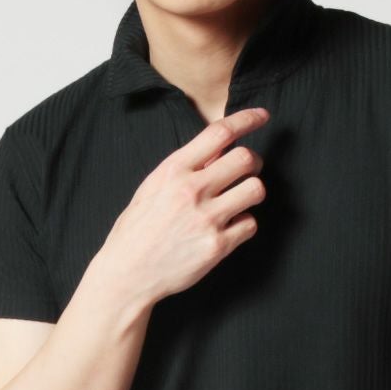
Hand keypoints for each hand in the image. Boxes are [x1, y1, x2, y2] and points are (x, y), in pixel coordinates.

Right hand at [98, 106, 269, 305]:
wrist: (127, 273)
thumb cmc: (137, 229)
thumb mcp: (153, 187)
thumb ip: (185, 167)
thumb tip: (219, 149)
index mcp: (173, 170)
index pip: (219, 133)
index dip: (247, 120)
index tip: (263, 116)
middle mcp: (192, 190)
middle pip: (245, 158)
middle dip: (253, 162)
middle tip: (247, 171)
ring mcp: (207, 219)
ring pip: (256, 189)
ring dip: (252, 192)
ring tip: (238, 200)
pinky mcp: (217, 246)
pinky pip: (250, 224)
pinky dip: (244, 224)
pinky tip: (228, 228)